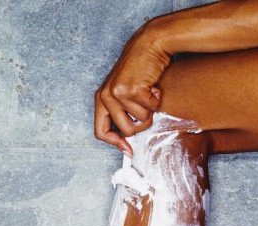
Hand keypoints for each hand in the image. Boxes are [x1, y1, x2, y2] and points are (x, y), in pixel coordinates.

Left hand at [95, 23, 171, 155]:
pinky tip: (153, 85)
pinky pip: (151, 108)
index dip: (114, 143)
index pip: (100, 131)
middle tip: (146, 109)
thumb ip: (121, 113)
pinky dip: (157, 99)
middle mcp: (106, 96)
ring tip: (148, 91)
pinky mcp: (133, 90)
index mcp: (100, 98)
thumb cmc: (139, 68)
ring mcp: (119, 93)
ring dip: (151, 108)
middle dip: (142, 124)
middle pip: (127, 130)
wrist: (149, 44)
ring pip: (141, 120)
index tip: (127, 149)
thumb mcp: (123, 91)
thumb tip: (126, 143)